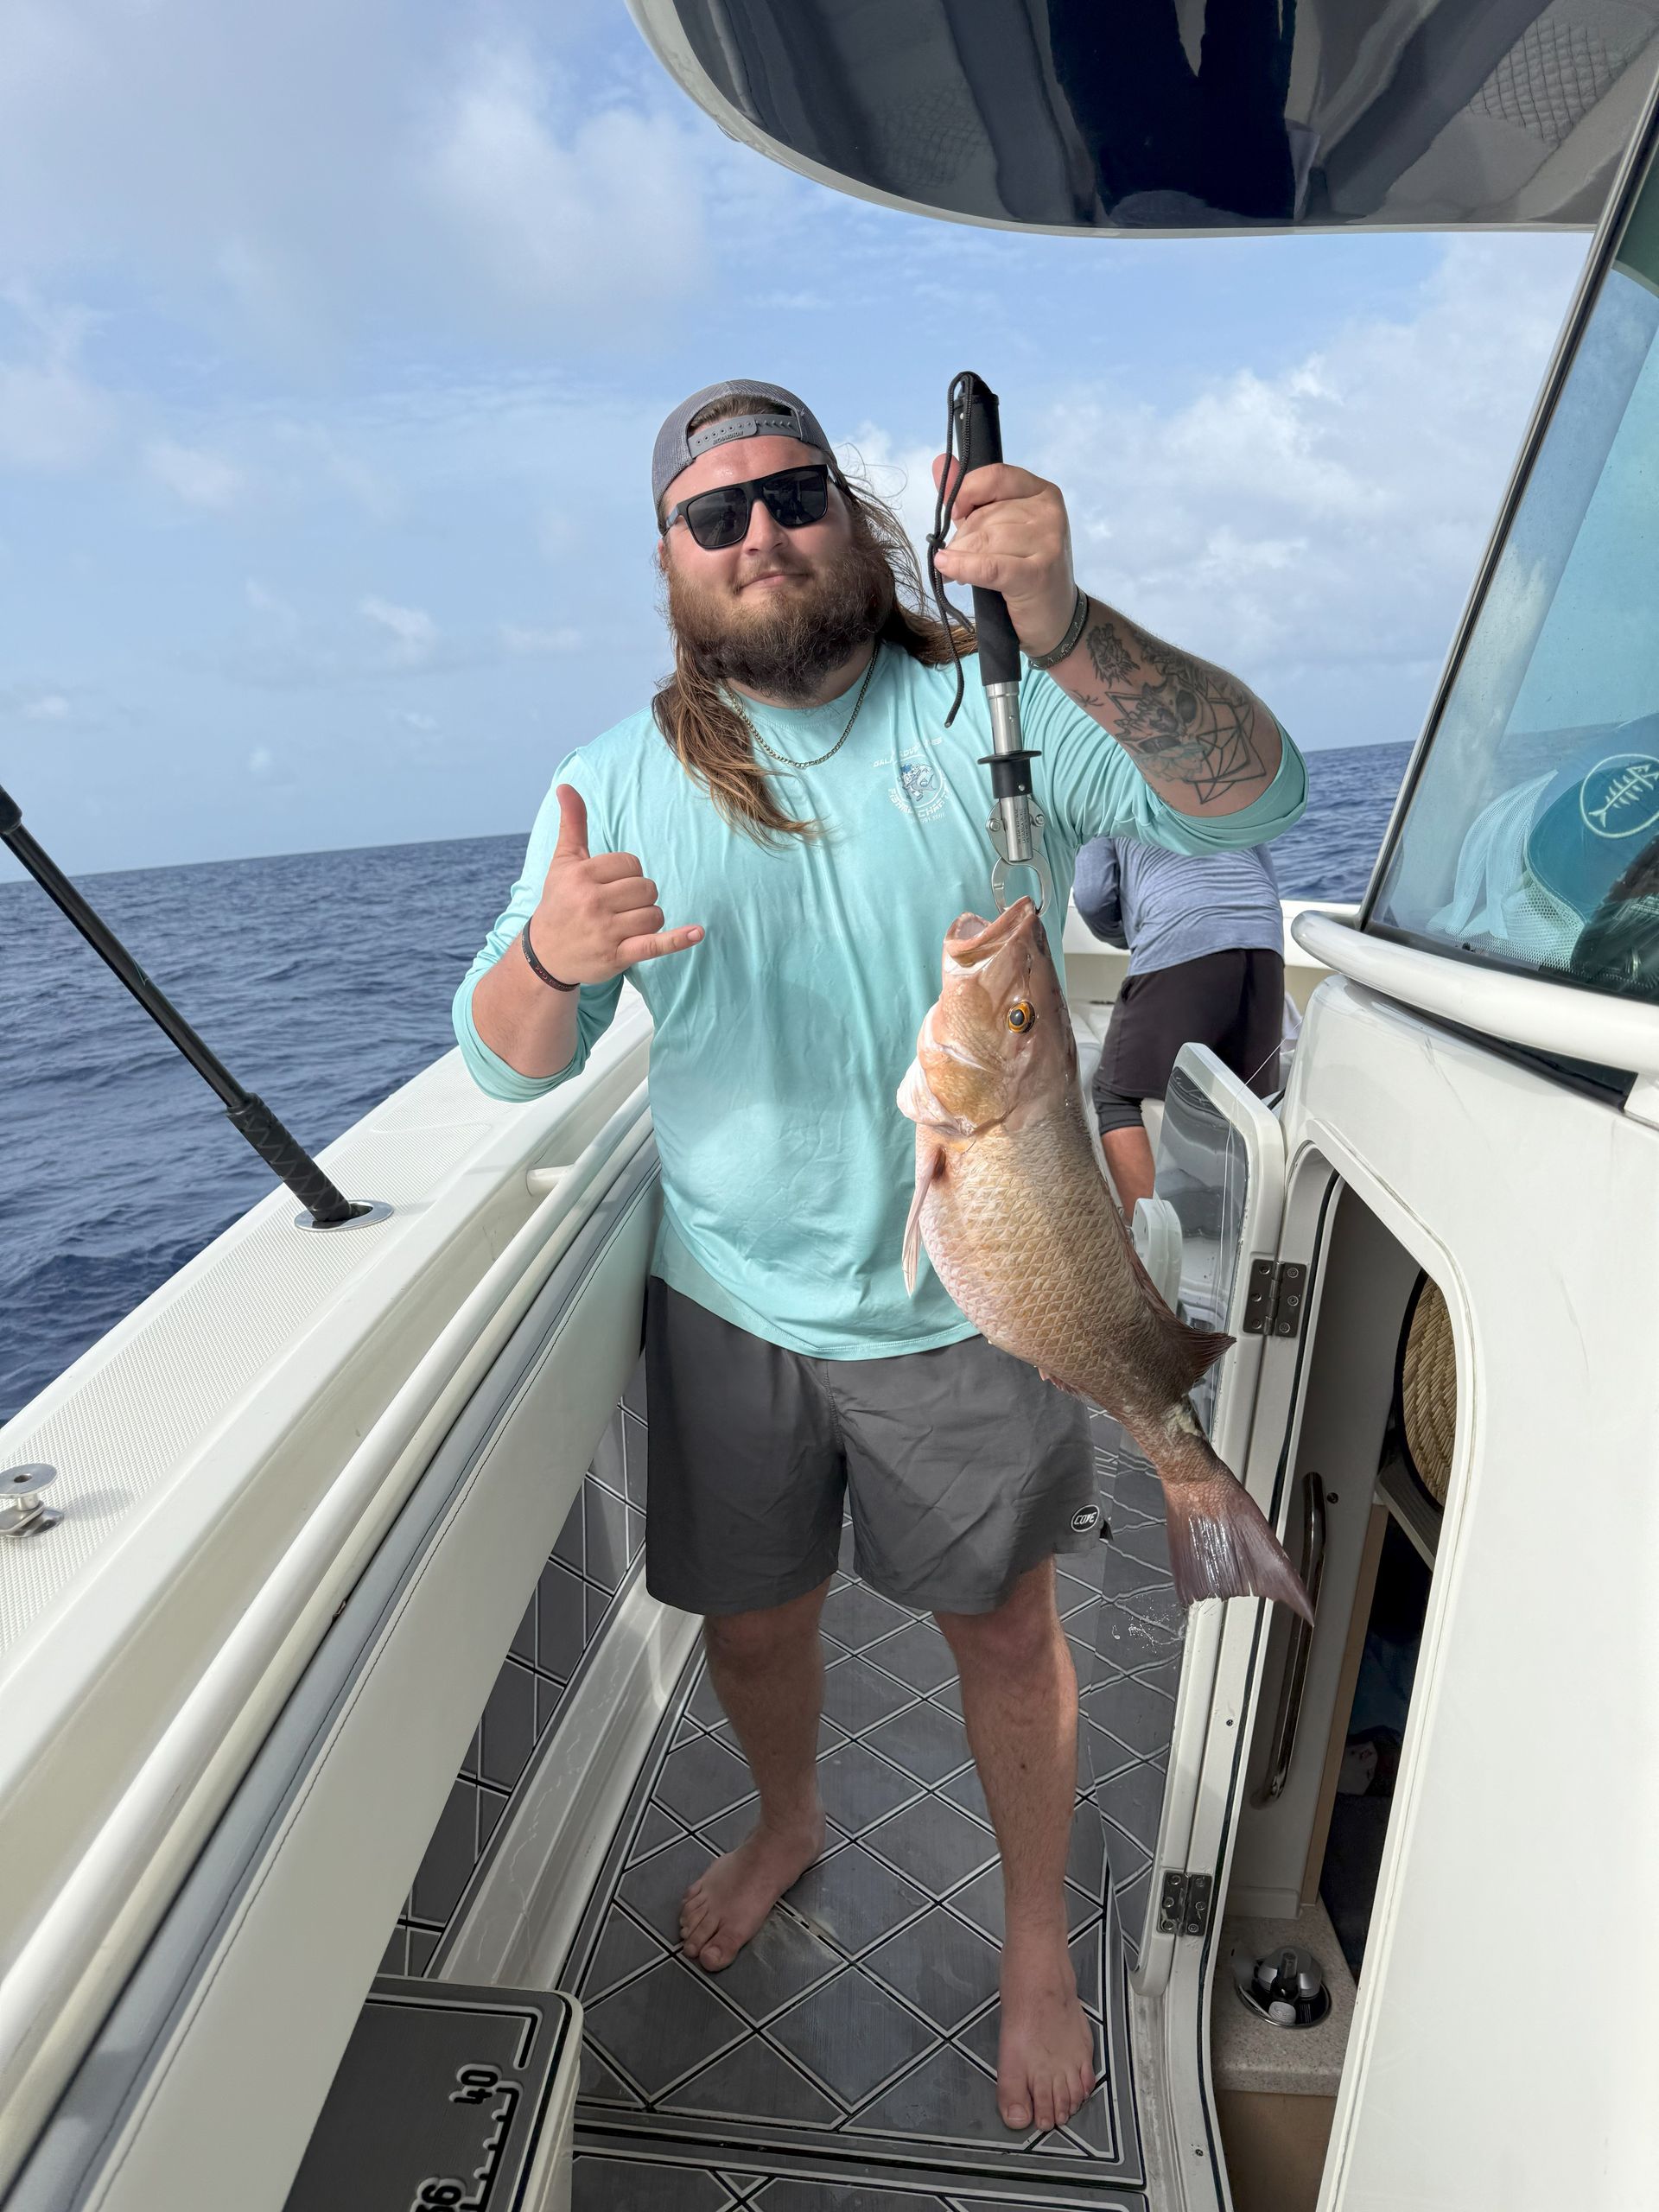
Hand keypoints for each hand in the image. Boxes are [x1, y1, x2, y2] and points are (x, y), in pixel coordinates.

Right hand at [529, 786, 703, 983]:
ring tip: (624, 925)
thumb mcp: (563, 862)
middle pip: (647, 888)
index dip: (628, 874)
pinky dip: (678, 940)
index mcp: (581, 875)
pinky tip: (697, 932)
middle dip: (639, 897)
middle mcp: (592, 901)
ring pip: (654, 914)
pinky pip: (654, 944)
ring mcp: (605, 931)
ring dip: (647, 919)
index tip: (609, 886)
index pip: (631, 864)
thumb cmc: (559, 902)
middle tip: (617, 907)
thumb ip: (572, 823)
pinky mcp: (617, 956)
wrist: (545, 955)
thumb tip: (566, 785)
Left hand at [929, 455, 1076, 658]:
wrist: (1056, 619)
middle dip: (962, 539)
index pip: (996, 477)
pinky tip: (948, 570)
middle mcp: (1049, 513)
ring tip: (958, 572)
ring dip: (961, 558)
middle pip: (986, 515)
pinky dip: (964, 567)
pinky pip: (989, 566)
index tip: (954, 512)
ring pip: (984, 540)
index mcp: (1042, 493)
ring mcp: (1048, 542)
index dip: (966, 491)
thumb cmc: (1024, 572)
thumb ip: (971, 497)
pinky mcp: (1038, 574)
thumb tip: (940, 465)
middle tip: (958, 558)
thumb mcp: (998, 529)